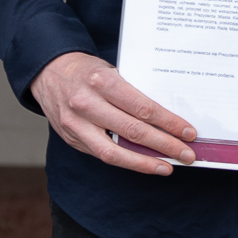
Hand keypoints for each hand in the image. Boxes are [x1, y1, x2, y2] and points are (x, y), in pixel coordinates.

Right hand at [33, 51, 197, 174]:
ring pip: (115, 152)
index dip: (169, 123)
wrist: (49, 72)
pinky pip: (102, 155)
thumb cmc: (88, 71)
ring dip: (145, 162)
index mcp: (102, 81)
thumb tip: (167, 119)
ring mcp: (76, 124)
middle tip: (187, 154)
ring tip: (167, 166)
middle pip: (133, 131)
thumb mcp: (112, 71)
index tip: (188, 132)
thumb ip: (133, 94)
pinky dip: (126, 161)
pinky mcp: (71, 138)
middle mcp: (87, 104)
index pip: (143, 108)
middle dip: (165, 145)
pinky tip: (143, 163)